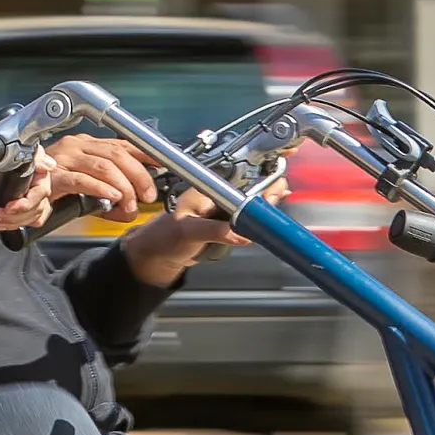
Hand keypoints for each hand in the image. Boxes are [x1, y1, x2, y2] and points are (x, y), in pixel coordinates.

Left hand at [0, 151, 56, 229]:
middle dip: (21, 209)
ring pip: (38, 210)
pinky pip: (33, 219)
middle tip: (3, 210)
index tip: (14, 203)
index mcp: (24, 157)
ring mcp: (25, 191)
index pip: (44, 175)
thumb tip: (48, 164)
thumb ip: (24, 158)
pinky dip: (17, 224)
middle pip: (42, 196)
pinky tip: (2, 222)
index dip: (33, 194)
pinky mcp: (20, 208)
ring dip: (17, 219)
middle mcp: (27, 172)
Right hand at [37, 133, 158, 219]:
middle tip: (148, 194)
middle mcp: (77, 146)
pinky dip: (101, 189)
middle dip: (138, 174)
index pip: (123, 143)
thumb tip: (134, 203)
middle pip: (117, 153)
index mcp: (87, 145)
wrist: (17, 195)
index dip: (146, 153)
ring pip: (103, 165)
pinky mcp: (53, 175)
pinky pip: (82, 180)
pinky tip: (113, 197)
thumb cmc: (52, 191)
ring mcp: (64, 158)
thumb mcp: (87, 186)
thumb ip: (110, 190)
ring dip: (123, 185)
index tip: (164, 164)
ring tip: (131, 202)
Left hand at [120, 177, 280, 286]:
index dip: (262, 177)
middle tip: (278, 199)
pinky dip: (257, 223)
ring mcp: (223, 210)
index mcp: (208, 187)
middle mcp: (217, 195)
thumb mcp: (189, 232)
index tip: (277, 185)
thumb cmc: (162, 237)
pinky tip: (263, 225)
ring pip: (253, 206)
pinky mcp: (227, 224)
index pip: (241, 177)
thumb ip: (215, 232)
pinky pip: (248, 221)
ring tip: (270, 214)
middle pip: (253, 189)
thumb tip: (241, 233)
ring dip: (265, 210)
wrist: (156, 257)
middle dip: (269, 194)